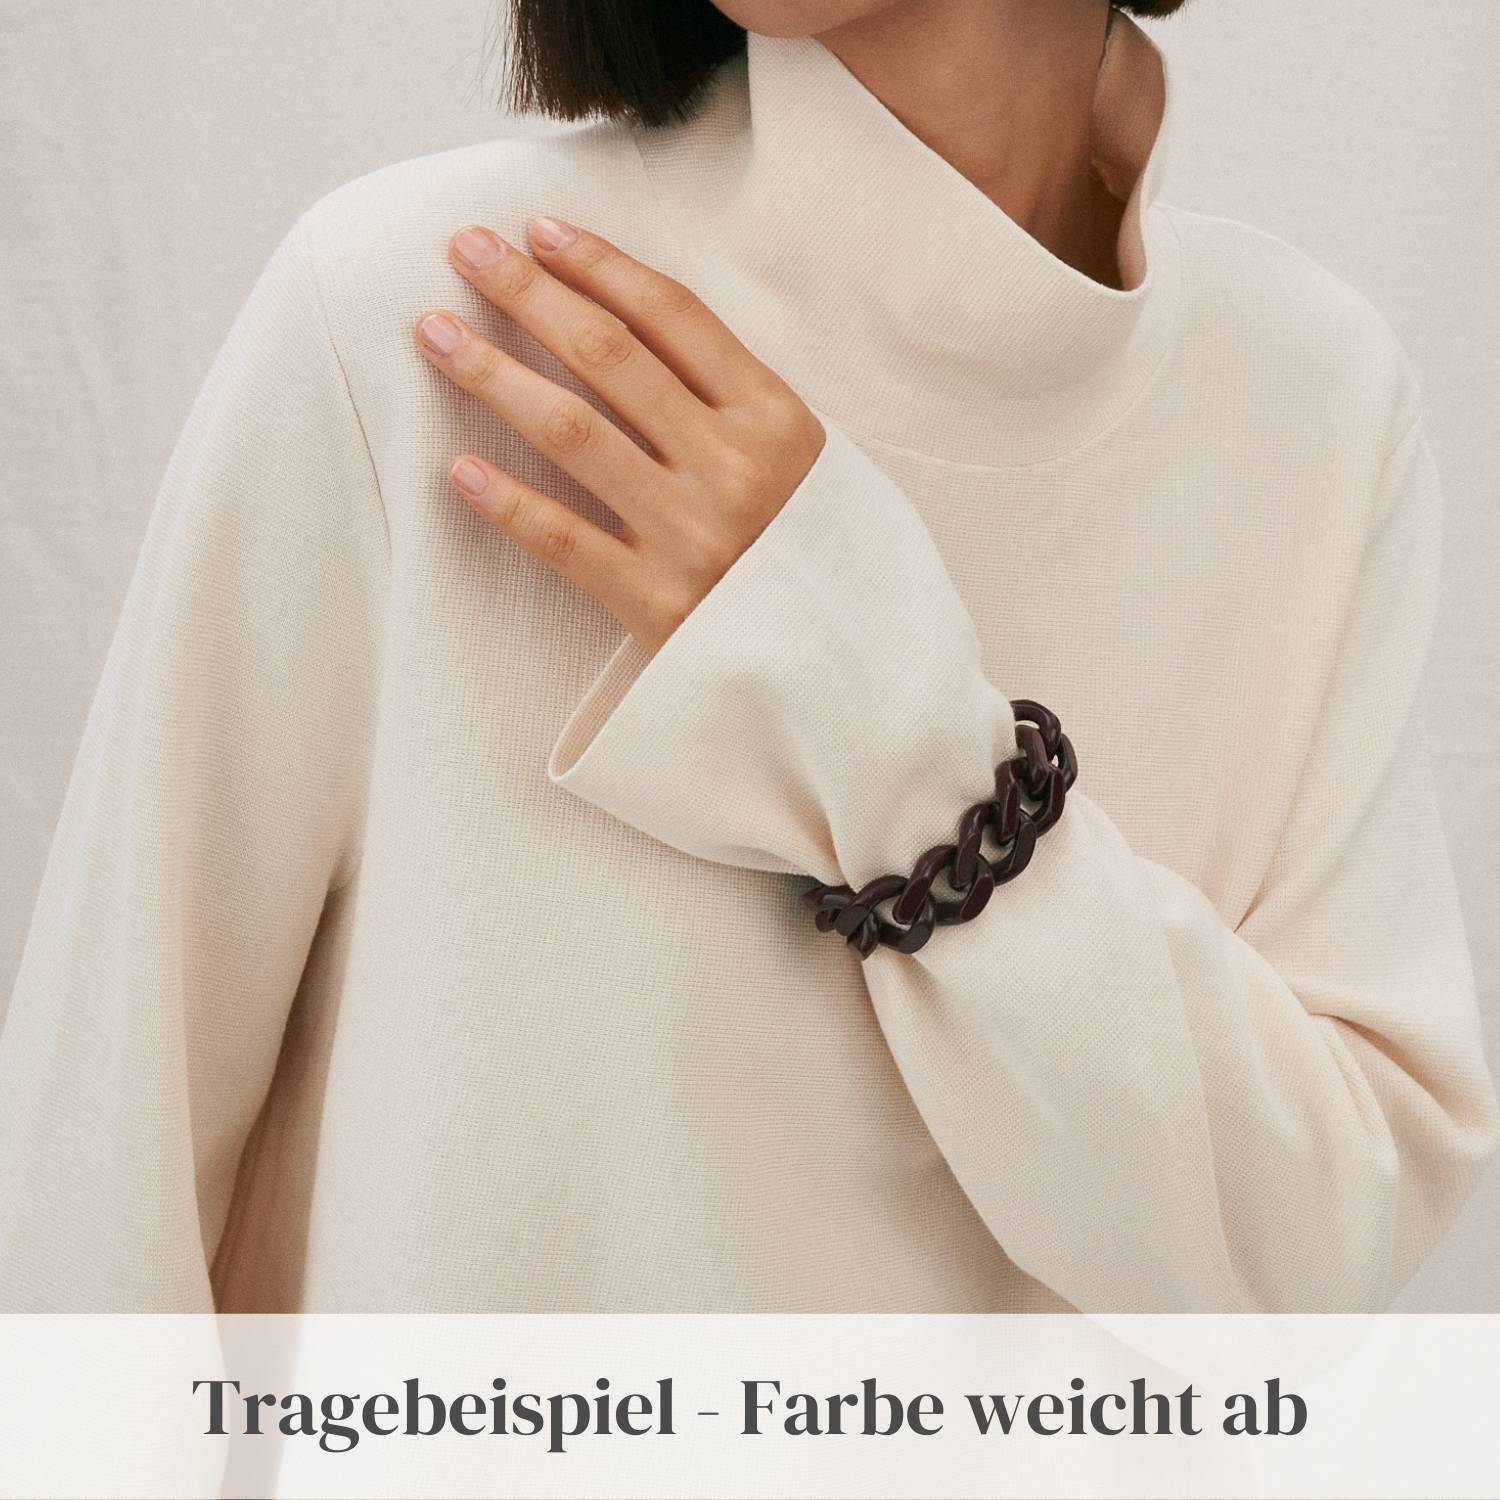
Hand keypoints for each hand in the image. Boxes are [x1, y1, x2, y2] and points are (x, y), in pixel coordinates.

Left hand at [413, 216, 826, 654]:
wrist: (833, 665)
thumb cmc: (804, 547)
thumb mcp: (796, 457)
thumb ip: (728, 397)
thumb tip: (619, 317)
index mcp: (774, 418)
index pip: (671, 316)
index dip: (597, 264)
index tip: (538, 231)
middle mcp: (733, 467)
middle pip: (609, 356)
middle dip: (527, 293)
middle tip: (465, 251)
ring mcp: (691, 535)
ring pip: (572, 432)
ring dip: (494, 375)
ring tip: (435, 335)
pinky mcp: (655, 602)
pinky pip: (562, 540)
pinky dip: (506, 502)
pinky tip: (457, 467)